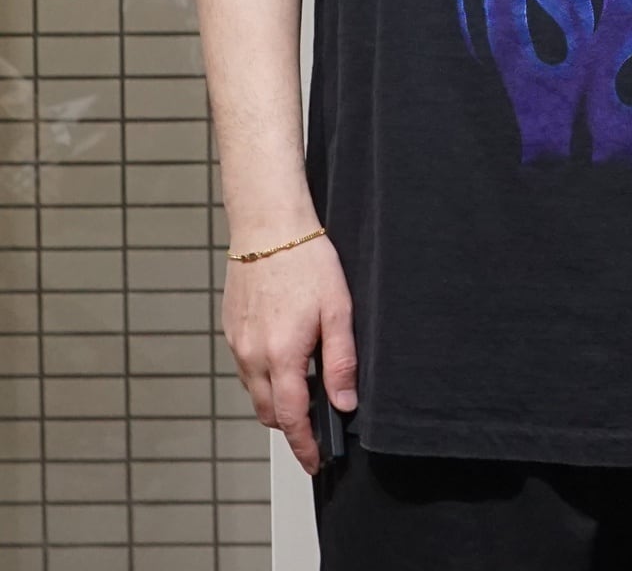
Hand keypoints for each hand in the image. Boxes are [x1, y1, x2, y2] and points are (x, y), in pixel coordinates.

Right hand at [222, 230, 357, 474]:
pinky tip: (284, 358)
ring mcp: (237, 343)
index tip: (314, 461)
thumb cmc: (306, 262)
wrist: (268, 227)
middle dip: (290, 426)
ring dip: (276, 400)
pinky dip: (264, 376)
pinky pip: (246, 368)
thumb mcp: (338, 310)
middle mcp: (252, 355)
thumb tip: (344, 403)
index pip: (290, 417)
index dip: (304, 444)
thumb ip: (341, 361)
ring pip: (254, 391)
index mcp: (281, 355)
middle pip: (268, 412)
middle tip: (314, 427)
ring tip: (304, 388)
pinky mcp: (231, 330)